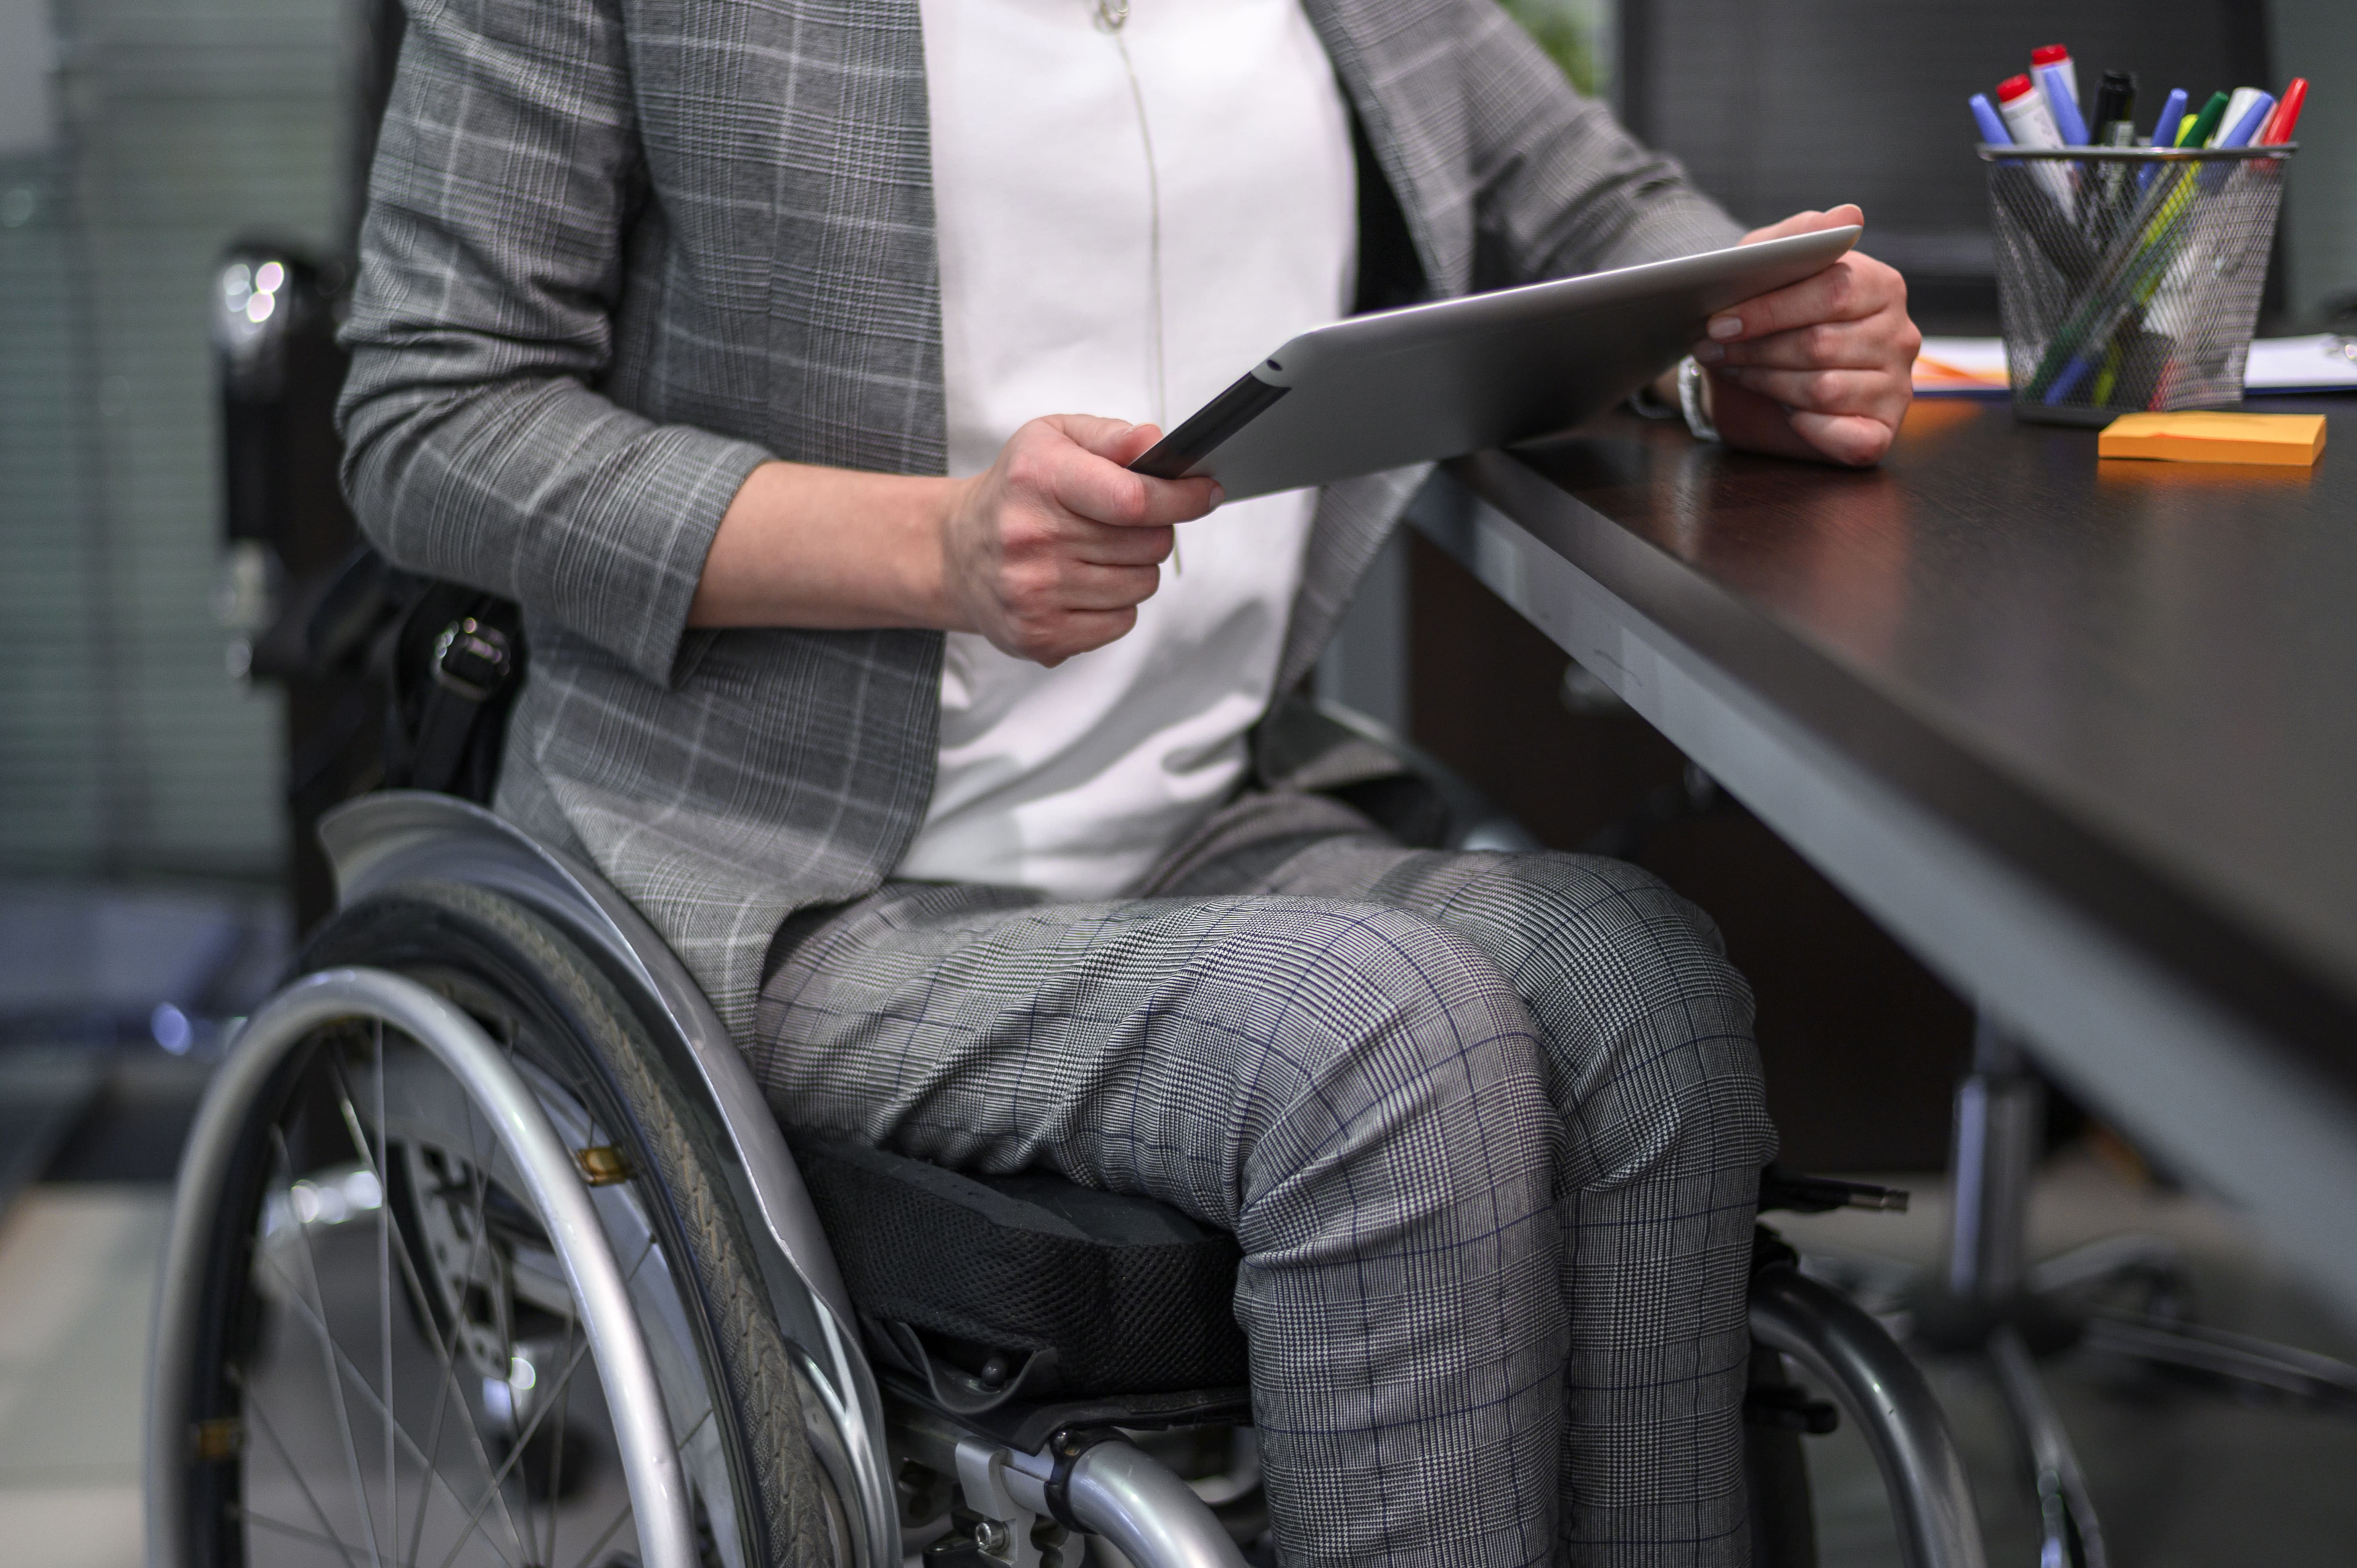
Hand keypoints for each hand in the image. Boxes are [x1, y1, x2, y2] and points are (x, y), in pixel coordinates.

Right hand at [941, 414, 1220, 665]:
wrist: (956, 552)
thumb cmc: (1016, 490)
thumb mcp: (1053, 439)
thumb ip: (1109, 437)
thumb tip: (1155, 443)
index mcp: (1037, 480)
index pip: (1133, 499)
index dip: (1181, 498)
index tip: (1206, 492)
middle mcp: (1030, 539)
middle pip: (1148, 545)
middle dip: (1154, 530)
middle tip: (1128, 522)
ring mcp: (1033, 593)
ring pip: (1140, 586)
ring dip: (1136, 568)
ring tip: (1100, 553)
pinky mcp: (1039, 635)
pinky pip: (1120, 623)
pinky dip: (1116, 604)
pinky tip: (1085, 585)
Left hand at [1692, 205, 1919, 466]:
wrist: (1753, 371)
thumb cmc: (1766, 312)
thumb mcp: (1769, 263)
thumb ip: (1801, 235)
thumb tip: (1848, 216)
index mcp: (1881, 286)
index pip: (1833, 291)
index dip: (1769, 310)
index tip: (1718, 321)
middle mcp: (1899, 335)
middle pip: (1821, 344)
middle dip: (1756, 349)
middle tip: (1712, 350)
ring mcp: (1895, 387)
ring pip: (1824, 390)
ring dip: (1767, 383)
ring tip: (1737, 372)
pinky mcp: (1881, 432)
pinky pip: (1848, 438)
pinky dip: (1809, 429)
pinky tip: (1786, 414)